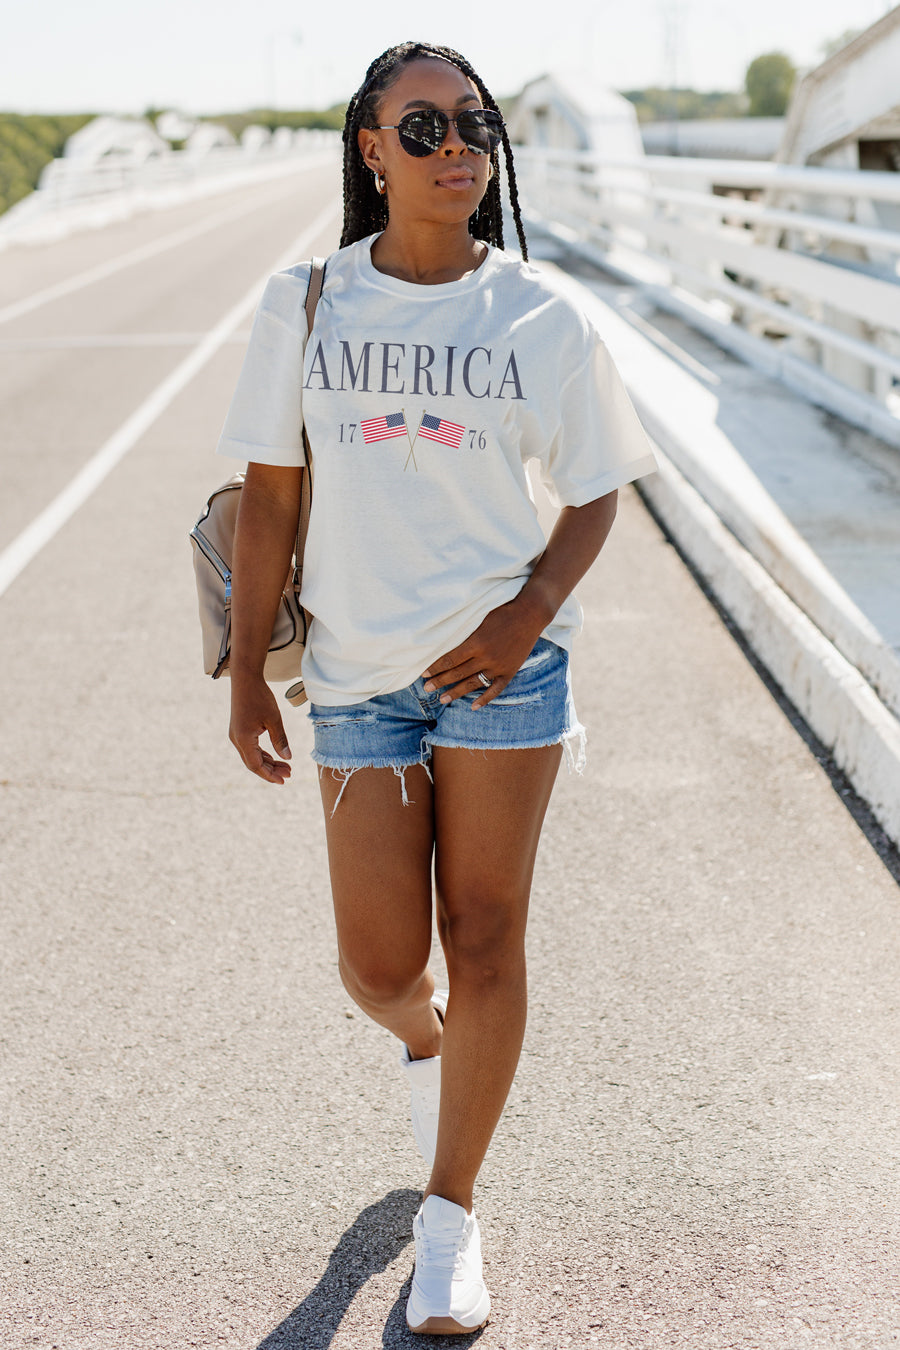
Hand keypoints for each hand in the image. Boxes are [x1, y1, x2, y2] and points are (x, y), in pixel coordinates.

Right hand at [228, 674, 291, 783]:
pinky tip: (275, 756)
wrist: (245, 679)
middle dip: (271, 770)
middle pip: (253, 763)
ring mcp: (236, 735)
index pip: (256, 765)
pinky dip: (262, 754)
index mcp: (244, 739)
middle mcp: (237, 740)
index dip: (270, 775)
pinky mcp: (239, 730)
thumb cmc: (260, 697)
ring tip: (286, 767)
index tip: (284, 781)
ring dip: (268, 762)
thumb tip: (287, 758)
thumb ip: (280, 740)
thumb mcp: (274, 720)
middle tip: (289, 774)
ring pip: (252, 756)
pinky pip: (250, 748)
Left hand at [421, 595, 544, 707]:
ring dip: (456, 692)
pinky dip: (485, 699)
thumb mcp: (479, 616)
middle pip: (458, 673)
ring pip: (473, 683)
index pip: (450, 659)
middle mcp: (486, 657)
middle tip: (426, 688)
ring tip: (442, 699)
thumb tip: (444, 637)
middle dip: (440, 681)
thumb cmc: (502, 611)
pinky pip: (495, 689)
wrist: (530, 614)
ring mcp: (498, 666)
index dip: (436, 667)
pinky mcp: (509, 671)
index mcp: (476, 642)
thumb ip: (464, 630)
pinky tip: (473, 706)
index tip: (424, 673)